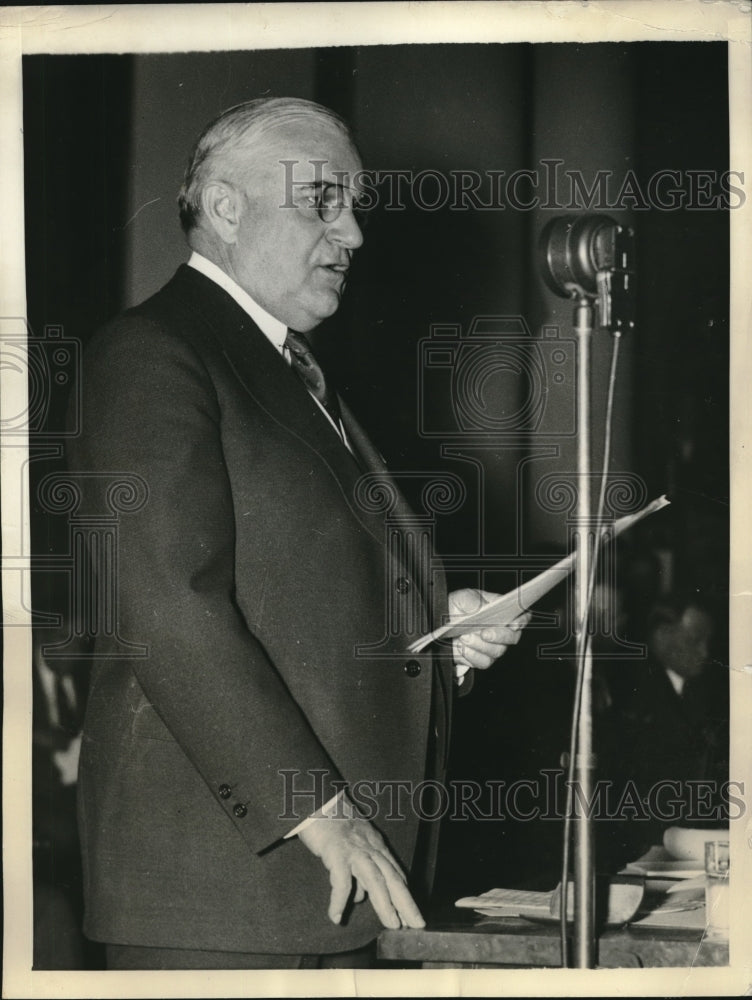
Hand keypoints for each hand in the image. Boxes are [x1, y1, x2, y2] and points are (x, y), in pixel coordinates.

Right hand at [298, 813, 424, 929]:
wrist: (317, 799)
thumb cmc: (332, 822)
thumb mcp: (353, 844)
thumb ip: (359, 869)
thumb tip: (361, 896)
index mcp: (376, 845)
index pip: (395, 874)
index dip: (404, 896)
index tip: (412, 916)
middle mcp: (370, 848)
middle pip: (393, 878)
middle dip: (406, 903)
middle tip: (416, 924)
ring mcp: (355, 850)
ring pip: (375, 880)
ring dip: (385, 904)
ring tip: (392, 925)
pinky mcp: (336, 852)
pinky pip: (341, 881)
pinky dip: (339, 900)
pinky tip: (336, 916)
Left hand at [449, 588, 529, 670]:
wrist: (442, 624)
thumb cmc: (458, 607)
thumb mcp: (463, 598)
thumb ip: (475, 601)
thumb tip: (482, 609)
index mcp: (503, 611)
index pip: (522, 616)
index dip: (522, 620)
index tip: (513, 624)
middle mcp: (502, 630)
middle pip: (513, 638)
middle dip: (499, 636)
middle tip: (484, 633)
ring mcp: (493, 646)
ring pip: (497, 651)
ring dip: (480, 645)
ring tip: (464, 637)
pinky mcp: (482, 658)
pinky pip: (483, 662)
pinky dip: (471, 655)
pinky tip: (462, 647)